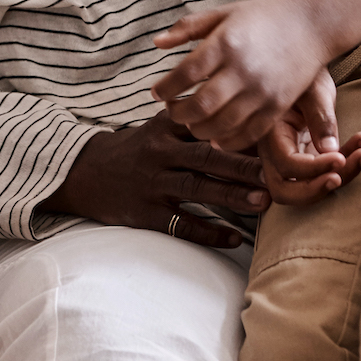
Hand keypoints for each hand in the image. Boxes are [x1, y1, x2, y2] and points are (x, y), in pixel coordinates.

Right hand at [41, 109, 266, 248]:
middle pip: (206, 157)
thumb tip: (246, 121)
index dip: (237, 131)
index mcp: (165, 127)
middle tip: (275, 173)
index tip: (270, 138)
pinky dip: (209, 232)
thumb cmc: (135, 149)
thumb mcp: (158, 127)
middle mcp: (159, 153)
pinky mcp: (145, 212)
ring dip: (232, 196)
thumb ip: (194, 124)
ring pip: (196, 188)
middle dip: (242, 165)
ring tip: (263, 203)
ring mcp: (152, 183)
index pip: (205, 125)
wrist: (85, 172)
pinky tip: (234, 239)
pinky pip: (181, 224)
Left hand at [151, 0, 332, 152]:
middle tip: (171, 111)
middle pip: (201, 104)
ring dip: (199, 129)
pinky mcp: (278, 106)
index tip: (156, 92)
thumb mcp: (223, 13)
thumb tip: (157, 43)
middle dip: (178, 113)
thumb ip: (188, 27)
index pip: (185, 73)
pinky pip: (249, 134)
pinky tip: (216, 137)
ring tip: (191, 123)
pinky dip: (228, 141)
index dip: (166, 87)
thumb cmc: (262, 16)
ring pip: (222, 124)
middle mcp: (243, 69)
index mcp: (226, 42)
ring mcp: (262, 90)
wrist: (311, 24)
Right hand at [259, 71, 360, 206]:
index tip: (340, 157)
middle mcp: (274, 148)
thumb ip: (320, 118)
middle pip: (284, 190)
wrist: (303, 58)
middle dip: (315, 191)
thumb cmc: (303, 66)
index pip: (286, 165)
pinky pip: (324, 171)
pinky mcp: (307, 153)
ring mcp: (290, 154)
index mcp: (269, 131)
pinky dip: (346, 165)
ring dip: (338, 178)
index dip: (313, 168)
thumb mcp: (313, 87)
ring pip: (306, 186)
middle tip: (340, 177)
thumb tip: (330, 152)